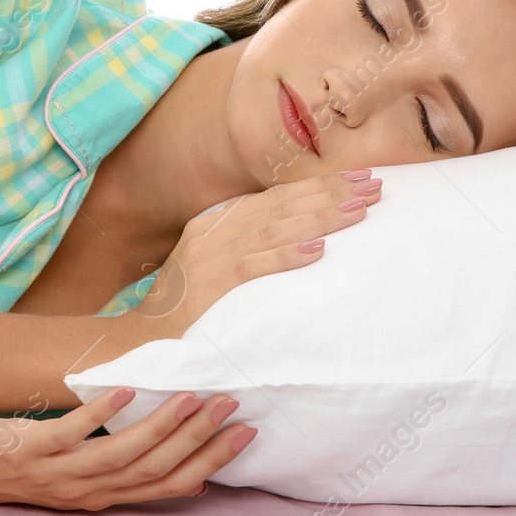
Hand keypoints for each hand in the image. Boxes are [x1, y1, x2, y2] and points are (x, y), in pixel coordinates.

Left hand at [0, 388, 255, 511]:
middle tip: (234, 407)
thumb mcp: (71, 471)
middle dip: (199, 439)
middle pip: (154, 469)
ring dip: (160, 425)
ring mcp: (56, 472)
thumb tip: (175, 460)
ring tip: (192, 397)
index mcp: (99, 494)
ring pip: (121, 454)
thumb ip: (117, 466)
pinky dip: (99, 414)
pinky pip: (69, 433)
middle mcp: (84, 490)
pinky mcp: (27, 450)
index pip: (168, 484)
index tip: (246, 433)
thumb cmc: (12, 463)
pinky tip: (122, 389)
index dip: (209, 461)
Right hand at [131, 169, 382, 337]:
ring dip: (319, 218)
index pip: (273, 196)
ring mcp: (210, 257)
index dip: (317, 185)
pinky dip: (287, 257)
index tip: (357, 177)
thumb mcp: (211, 262)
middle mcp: (213, 232)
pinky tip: (319, 250)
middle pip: (279, 205)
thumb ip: (246, 244)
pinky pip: (254, 267)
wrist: (142, 339)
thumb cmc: (185, 306)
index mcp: (213, 221)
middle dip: (329, 192)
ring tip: (359, 210)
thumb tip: (303, 235)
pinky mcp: (210, 286)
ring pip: (274, 229)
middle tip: (374, 184)